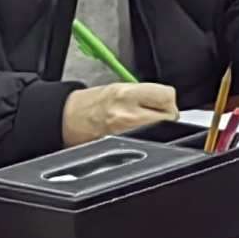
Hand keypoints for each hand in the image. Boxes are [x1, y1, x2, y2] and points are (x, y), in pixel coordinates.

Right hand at [62, 80, 181, 144]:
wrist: (68, 120)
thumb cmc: (91, 103)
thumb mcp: (119, 87)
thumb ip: (146, 93)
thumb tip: (168, 101)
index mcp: (126, 95)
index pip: (167, 96)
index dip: (167, 100)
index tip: (162, 102)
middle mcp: (127, 116)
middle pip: (170, 117)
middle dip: (166, 116)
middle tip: (152, 114)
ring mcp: (127, 136)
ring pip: (163, 134)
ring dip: (158, 129)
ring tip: (143, 125)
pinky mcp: (125, 150)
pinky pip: (149, 145)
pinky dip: (148, 141)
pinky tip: (136, 135)